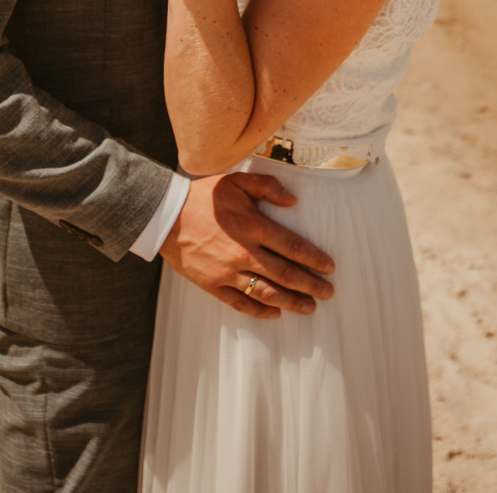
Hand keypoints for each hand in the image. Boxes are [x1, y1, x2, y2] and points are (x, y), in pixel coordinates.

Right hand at [160, 171, 334, 319]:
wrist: (166, 216)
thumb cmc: (203, 197)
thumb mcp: (236, 181)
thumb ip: (267, 187)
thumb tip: (293, 201)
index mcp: (253, 226)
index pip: (293, 247)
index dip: (315, 259)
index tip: (330, 267)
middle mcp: (244, 253)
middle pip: (286, 274)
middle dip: (311, 285)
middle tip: (328, 292)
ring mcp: (228, 272)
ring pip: (267, 293)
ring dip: (292, 302)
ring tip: (310, 307)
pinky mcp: (213, 285)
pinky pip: (241, 303)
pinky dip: (261, 311)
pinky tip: (276, 313)